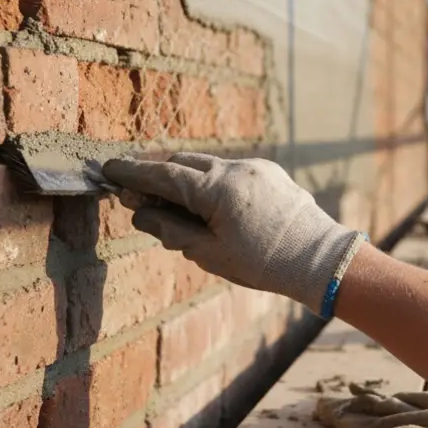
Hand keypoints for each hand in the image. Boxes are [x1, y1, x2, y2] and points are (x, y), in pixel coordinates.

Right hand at [100, 153, 365, 315]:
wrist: (320, 260)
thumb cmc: (264, 263)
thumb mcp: (209, 254)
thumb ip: (171, 229)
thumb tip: (141, 212)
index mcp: (216, 189)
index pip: (162, 175)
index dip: (132, 174)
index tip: (108, 169)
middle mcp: (234, 169)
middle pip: (182, 164)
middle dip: (155, 175)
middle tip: (133, 192)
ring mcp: (255, 167)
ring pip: (206, 165)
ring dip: (183, 179)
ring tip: (169, 205)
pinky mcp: (270, 172)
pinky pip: (229, 171)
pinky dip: (209, 181)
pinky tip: (205, 204)